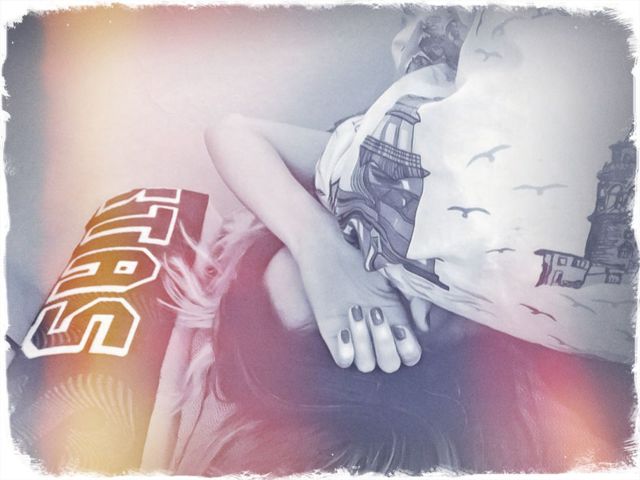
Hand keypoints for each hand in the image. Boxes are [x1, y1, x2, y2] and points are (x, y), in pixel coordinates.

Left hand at [294, 230, 421, 372]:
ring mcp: (354, 335)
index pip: (410, 354)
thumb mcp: (393, 274)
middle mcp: (376, 332)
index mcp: (395, 319)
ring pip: (366, 365)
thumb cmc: (360, 258)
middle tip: (375, 314)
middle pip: (390, 365)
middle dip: (385, 345)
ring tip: (354, 312)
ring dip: (364, 343)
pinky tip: (342, 330)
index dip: (409, 350)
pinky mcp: (331, 334)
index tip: (401, 328)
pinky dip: (345, 352)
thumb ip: (413, 296)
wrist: (326, 249)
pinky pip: (342, 361)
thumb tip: (422, 325)